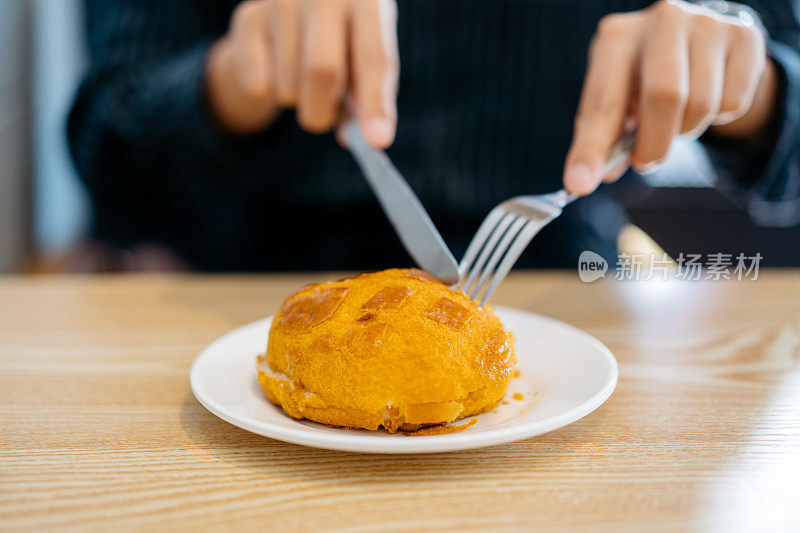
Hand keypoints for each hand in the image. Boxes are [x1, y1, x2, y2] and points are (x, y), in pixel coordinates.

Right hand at [205, 0, 398, 147]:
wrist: (292, 11)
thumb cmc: (344, 42)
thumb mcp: (365, 61)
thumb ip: (369, 97)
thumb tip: (365, 140)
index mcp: (367, 0)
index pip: (374, 57)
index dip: (376, 103)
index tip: (377, 141)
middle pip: (321, 70)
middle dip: (324, 112)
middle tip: (324, 121)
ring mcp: (282, 2)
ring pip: (288, 87)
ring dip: (298, 102)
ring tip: (303, 81)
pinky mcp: (248, 18)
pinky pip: (259, 85)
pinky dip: (271, 94)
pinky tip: (277, 69)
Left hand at [564, 0, 777, 194]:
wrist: (698, 40)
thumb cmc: (645, 76)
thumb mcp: (617, 98)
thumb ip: (603, 136)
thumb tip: (587, 180)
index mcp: (617, 37)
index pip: (602, 101)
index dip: (590, 147)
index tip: (578, 184)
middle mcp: (662, 21)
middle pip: (664, 97)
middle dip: (654, 144)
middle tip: (645, 160)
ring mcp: (707, 24)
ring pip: (702, 105)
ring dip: (686, 132)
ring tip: (675, 119)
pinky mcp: (745, 36)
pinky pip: (733, 103)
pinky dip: (719, 119)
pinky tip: (708, 97)